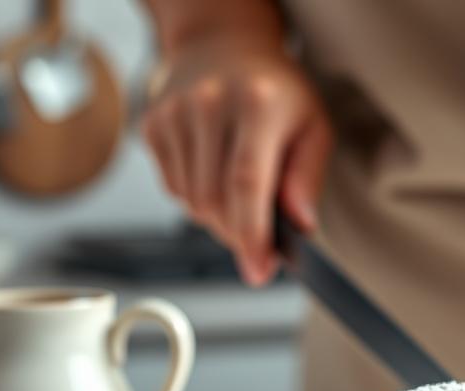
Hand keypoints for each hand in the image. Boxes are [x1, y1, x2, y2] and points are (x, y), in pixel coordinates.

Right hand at [142, 38, 331, 285]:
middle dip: (238, 232)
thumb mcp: (312, 125)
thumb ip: (308, 176)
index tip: (258, 271)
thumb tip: (299, 224)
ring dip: (217, 216)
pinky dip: (196, 197)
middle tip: (259, 233)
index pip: (246, 184)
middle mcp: (209, 104)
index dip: (252, 235)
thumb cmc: (274, 92)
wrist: (221, 45)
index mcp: (257, 103)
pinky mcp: (152, 126)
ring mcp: (174, 114)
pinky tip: (212, 169)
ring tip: (237, 188)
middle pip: (215, 202)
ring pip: (191, 203)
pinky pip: (173, 189)